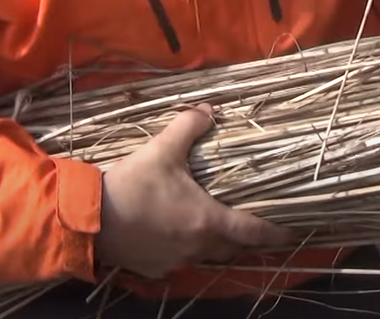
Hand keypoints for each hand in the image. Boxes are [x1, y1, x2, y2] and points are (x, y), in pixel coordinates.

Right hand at [95, 105, 291, 278]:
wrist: (87, 219)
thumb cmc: (132, 184)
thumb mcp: (162, 149)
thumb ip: (189, 126)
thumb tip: (208, 109)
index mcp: (207, 220)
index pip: (253, 231)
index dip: (275, 232)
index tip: (292, 230)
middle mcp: (197, 246)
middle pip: (233, 248)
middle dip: (245, 238)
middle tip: (254, 225)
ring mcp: (176, 261)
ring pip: (207, 256)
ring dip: (215, 243)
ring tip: (216, 227)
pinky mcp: (155, 269)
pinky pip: (180, 261)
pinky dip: (185, 250)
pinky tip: (176, 235)